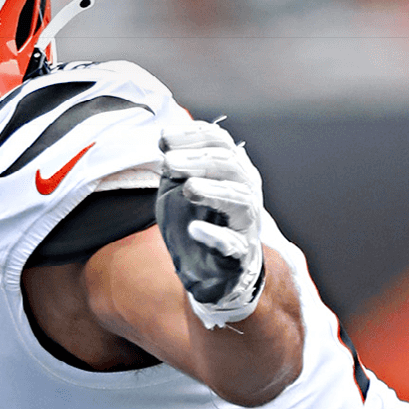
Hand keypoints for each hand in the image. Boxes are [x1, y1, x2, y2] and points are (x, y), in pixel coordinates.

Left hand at [155, 120, 266, 327]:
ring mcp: (245, 223)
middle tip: (168, 162)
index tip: (164, 138)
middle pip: (229, 167)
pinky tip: (195, 229)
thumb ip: (175, 166)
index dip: (194, 136)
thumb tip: (165, 138)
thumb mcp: (178, 189)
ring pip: (239, 200)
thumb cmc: (195, 222)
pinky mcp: (239, 254)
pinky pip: (232, 244)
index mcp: (230, 171)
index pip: (220, 143)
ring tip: (188, 188)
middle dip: (198, 160)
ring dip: (213, 192)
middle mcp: (244, 192)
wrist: (210, 272)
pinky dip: (214, 236)